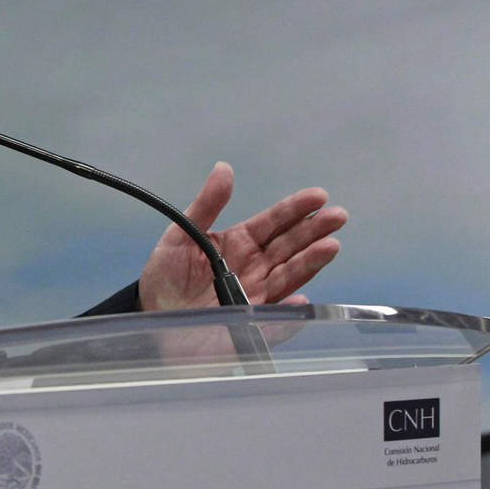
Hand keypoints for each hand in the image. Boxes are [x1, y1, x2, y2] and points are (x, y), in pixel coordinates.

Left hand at [139, 162, 346, 311]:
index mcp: (239, 242)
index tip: (318, 196)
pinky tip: (302, 300)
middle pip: (290, 246)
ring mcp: (256, 294)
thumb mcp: (180, 234)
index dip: (295, 209)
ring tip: (330, 246)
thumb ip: (206, 204)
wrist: (151, 314)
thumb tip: (224, 168)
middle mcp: (254, 267)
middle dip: (314, 230)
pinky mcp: (250, 320)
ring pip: (289, 275)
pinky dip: (289, 311)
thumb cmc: (166, 274)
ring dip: (311, 262)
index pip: (273, 223)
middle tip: (337, 215)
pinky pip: (274, 317)